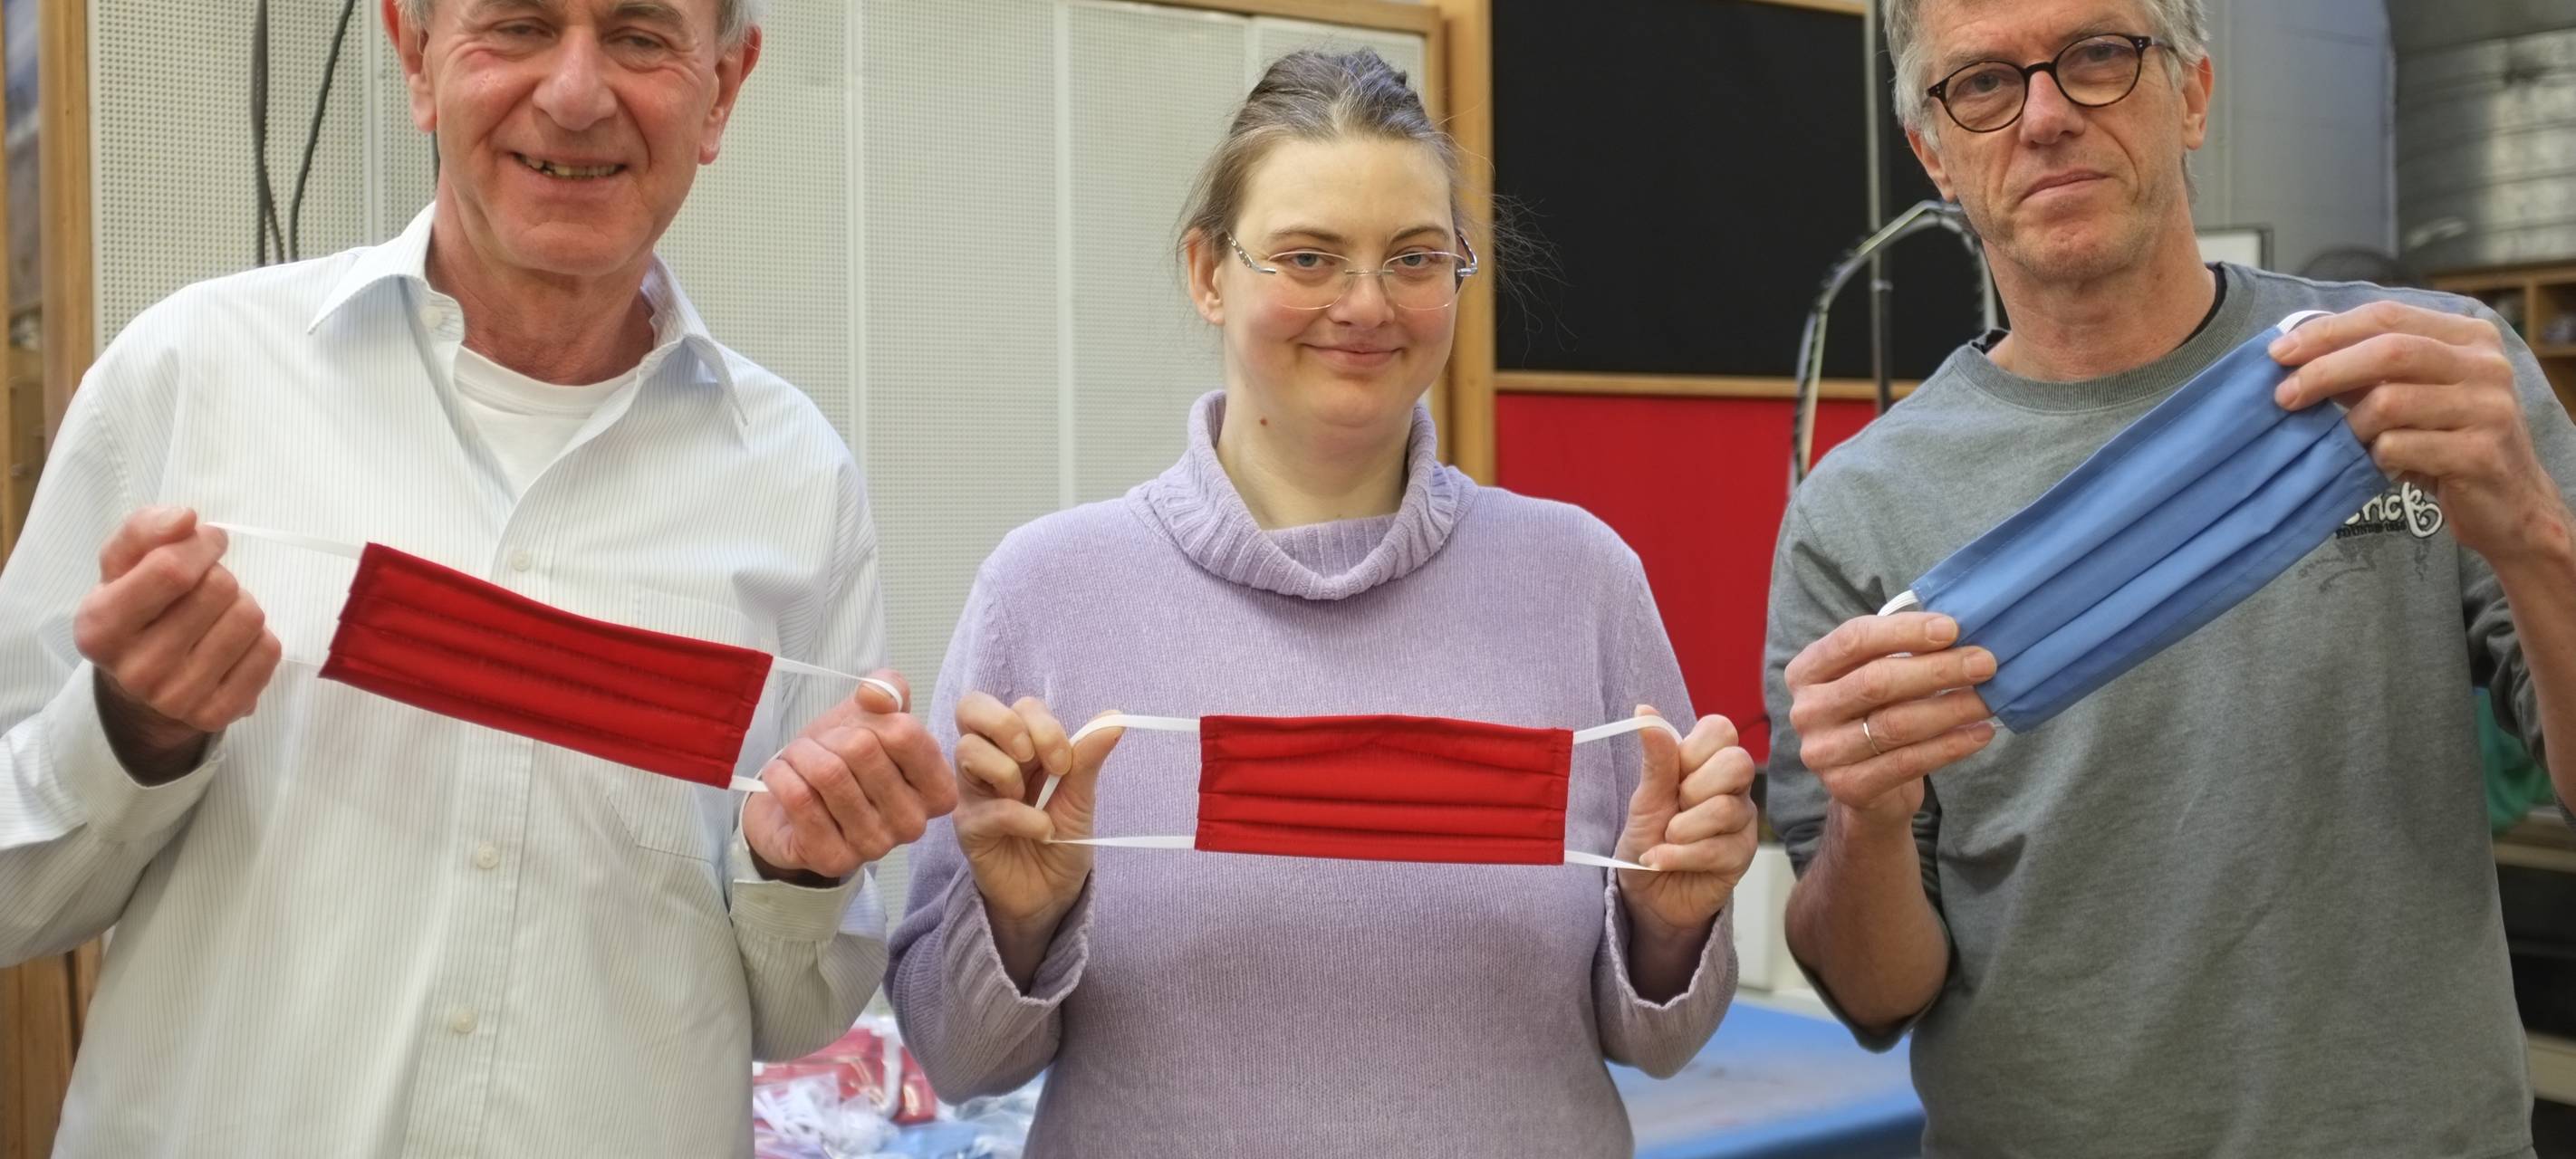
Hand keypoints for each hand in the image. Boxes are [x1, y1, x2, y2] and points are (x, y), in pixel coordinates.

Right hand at [73, 507, 282, 779]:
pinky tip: (232, 644)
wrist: (140, 687)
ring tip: (218, 615)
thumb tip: (185, 519)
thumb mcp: (121, 566)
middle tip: (206, 587)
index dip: (201, 544)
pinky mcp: (218, 714)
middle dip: (219, 576)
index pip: (171, 570)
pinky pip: (268, 652)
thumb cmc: (136, 610)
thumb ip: (144, 531)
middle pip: (218, 589)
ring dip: (242, 604)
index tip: (208, 541)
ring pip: (249, 618)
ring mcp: (177, 698)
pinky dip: (258, 638)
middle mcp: (136, 670)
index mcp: (100, 627)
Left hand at [744, 671, 955, 883]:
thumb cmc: (841, 762)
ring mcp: (875, 846)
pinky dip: (781, 775)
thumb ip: (887, 690)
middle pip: (862, 749)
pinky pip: (799, 798)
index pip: (904, 732)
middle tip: (819, 746)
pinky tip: (781, 777)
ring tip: (797, 759)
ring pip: (828, 772)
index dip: (868, 717)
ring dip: (800, 754)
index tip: (856, 727)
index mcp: (937, 789)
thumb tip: (874, 695)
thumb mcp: (871, 716)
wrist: (792, 808)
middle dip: (829, 737)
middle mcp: (914, 823)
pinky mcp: (833, 859)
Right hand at [950, 693, 1122, 936]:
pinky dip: (1022, 818)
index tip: (1066, 762)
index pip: (1018, 706)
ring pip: (968, 750)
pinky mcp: (968, 828)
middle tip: (1039, 762)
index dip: (1043, 725)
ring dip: (1009, 772)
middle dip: (1008, 725)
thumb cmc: (1062, 838)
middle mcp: (988, 761)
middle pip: (972, 708)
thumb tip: (1115, 716)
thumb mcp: (1081, 795)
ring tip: (1035, 804)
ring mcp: (973, 792)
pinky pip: (987, 807)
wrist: (1052, 892)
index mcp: (1017, 746)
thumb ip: (1088, 756)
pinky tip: (1042, 832)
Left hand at [1614, 709, 1760, 937]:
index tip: (1671, 775)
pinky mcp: (1741, 856)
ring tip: (1665, 838)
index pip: (1720, 730)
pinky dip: (1678, 855)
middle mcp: (1732, 788)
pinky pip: (1718, 848)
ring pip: (1726, 809)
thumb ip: (1656, 757)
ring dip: (1682, 828)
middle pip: (1737, 763)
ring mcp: (1742, 821)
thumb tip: (1644, 710)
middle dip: (1693, 788)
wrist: (1646, 893)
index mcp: (1707, 763)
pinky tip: (1660, 859)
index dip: (1693, 750)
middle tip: (1674, 807)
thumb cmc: (1648, 837)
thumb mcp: (1644, 797)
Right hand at [1784, 612, 1997, 824]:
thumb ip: (1899, 653)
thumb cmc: (1874, 716)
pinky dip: (1950, 746)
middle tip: (1984, 663)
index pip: (1853, 639)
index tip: (1952, 629)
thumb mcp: (1873, 677)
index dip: (1904, 631)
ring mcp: (1823, 752)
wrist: (1866, 788)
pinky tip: (1980, 732)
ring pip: (1896, 724)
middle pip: (1876, 681)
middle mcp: (1806, 711)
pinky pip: (1908, 762)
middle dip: (1938, 669)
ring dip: (1951, 708)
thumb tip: (1957, 630)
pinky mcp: (1848, 786)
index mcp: (1807, 672)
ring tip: (1989, 699)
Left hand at [2274, 300, 2575, 567]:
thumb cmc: (2448, 443)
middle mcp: (2485, 364)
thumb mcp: (2415, 395)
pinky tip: (2378, 464)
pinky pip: (2399, 447)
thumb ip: (2370, 370)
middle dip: (2324, 370)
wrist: (2509, 504)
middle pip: (2388, 351)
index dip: (2328, 331)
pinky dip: (2374, 456)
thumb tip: (2297, 355)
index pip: (2387, 316)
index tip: (2279, 352)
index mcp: (2469, 336)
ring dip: (2350, 424)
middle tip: (2284, 395)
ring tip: (2343, 441)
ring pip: (2389, 401)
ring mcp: (2488, 407)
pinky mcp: (2480, 453)